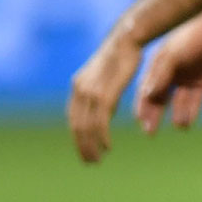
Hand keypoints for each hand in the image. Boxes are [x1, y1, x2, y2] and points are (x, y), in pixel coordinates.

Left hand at [67, 26, 143, 163]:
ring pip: (87, 126)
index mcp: (78, 85)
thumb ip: (100, 93)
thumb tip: (104, 111)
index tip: (85, 151)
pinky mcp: (104, 92)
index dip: (77, 138)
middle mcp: (80, 89)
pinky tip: (108, 146)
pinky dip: (102, 136)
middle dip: (82, 146)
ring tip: (98, 158)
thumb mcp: (105, 76)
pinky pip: (100, 121)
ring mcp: (91, 91)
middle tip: (90, 162)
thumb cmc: (121, 56)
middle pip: (77, 126)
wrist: (127, 39)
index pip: (73, 119)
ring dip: (91, 145)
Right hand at [134, 7, 201, 133]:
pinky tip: (187, 122)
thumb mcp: (172, 55)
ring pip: (179, 102)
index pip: (146, 89)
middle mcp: (172, 73)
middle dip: (155, 114)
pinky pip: (195, 100)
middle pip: (160, 98)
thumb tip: (146, 95)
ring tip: (179, 125)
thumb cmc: (192, 35)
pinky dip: (191, 111)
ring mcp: (189, 78)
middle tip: (150, 132)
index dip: (142, 105)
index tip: (139, 121)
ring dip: (177, 114)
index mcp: (159, 65)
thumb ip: (160, 74)